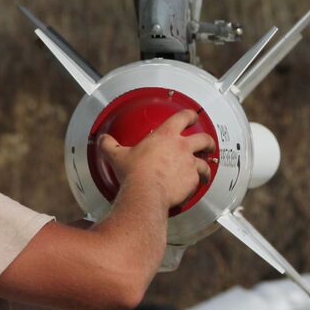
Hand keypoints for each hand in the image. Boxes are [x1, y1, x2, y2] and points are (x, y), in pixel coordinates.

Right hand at [98, 110, 214, 209]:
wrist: (145, 194)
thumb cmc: (134, 174)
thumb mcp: (117, 156)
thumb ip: (109, 145)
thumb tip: (102, 140)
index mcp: (166, 135)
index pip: (183, 117)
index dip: (190, 115)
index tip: (192, 117)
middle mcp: (182, 147)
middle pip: (203, 139)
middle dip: (207, 141)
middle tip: (207, 144)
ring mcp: (189, 164)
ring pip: (205, 162)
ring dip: (206, 166)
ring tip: (205, 170)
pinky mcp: (192, 180)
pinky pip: (199, 180)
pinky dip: (199, 183)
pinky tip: (195, 186)